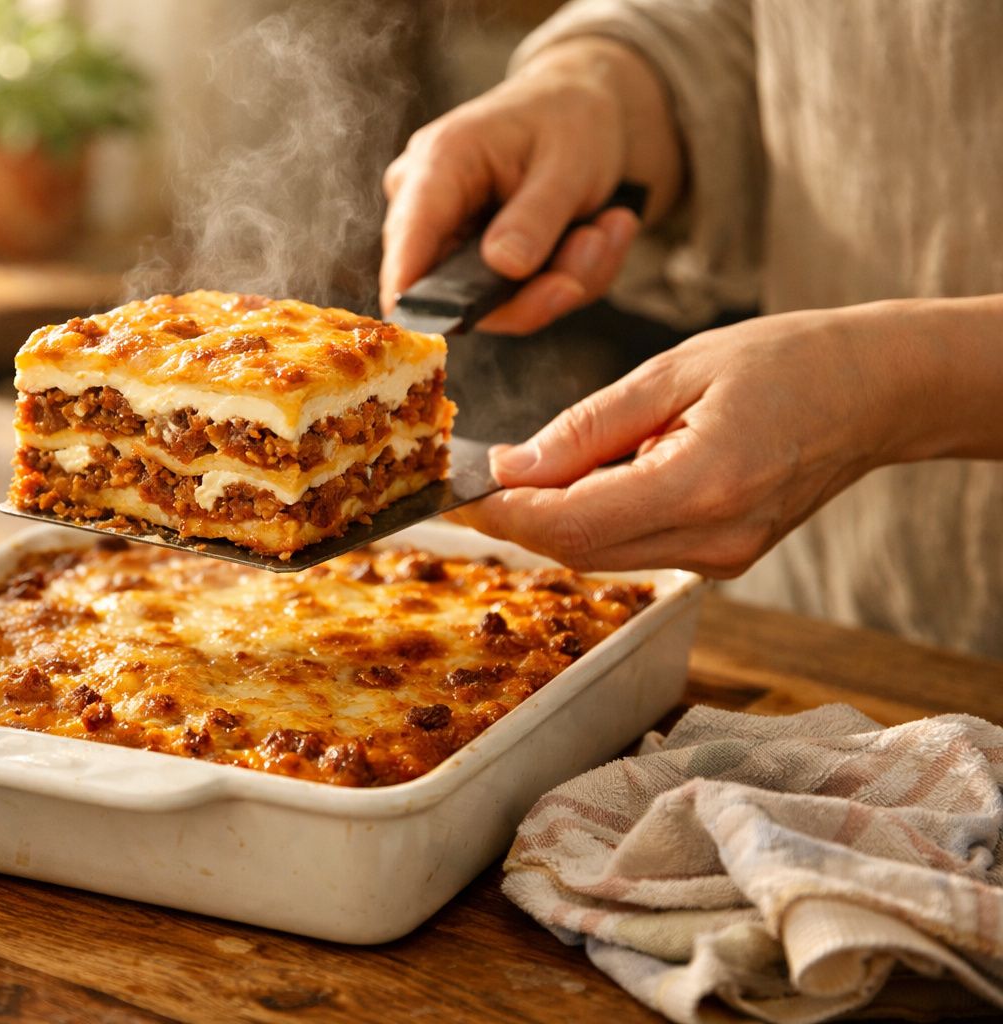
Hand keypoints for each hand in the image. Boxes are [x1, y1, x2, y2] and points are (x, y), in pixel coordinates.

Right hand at [379, 37, 680, 334]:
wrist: (587, 110)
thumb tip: (503, 266)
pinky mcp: (477, 271)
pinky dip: (569, 277)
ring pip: (495, 305)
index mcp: (438, 163)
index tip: (431, 324)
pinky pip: (520, 302)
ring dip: (564, 278)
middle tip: (596, 244)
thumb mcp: (569, 159)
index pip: (409, 237)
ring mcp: (451, 244)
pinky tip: (601, 232)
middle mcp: (429, 209)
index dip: (411, 288)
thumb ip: (536, 215)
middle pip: (452, 288)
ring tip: (609, 227)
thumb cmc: (570, 119)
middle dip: (534, 287)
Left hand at [449, 305, 945, 575]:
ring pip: (600, 554)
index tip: (455, 488)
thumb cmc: (787, 362)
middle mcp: (713, 538)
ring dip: (553, 517)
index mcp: (703, 485)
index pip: (569, 524)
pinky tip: (593, 475)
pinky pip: (633, 547)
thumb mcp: (676, 370)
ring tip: (530, 467)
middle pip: (576, 550)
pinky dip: (595, 517)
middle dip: (516, 516)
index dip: (502, 512)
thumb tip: (512, 467)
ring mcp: (722, 559)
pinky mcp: (723, 560)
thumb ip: (588, 425)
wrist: (878, 392)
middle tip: (474, 475)